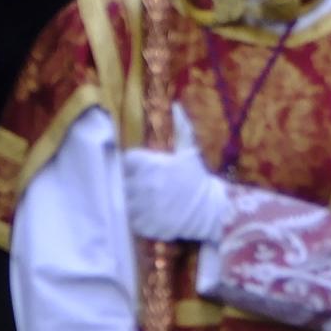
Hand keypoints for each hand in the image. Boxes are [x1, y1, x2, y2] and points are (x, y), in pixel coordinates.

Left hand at [121, 110, 233, 244]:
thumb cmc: (198, 178)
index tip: (134, 166)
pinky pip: (130, 221)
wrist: (211, 209)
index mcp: (152, 165)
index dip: (129, 163)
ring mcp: (143, 207)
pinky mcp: (145, 225)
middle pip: (119, 182)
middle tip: (134, 184)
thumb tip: (176, 105)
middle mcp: (144, 185)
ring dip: (127, 200)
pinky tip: (144, 213)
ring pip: (122, 202)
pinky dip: (134, 217)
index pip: (125, 160)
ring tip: (138, 199)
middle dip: (124, 181)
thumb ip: (181, 128)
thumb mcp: (189, 151)